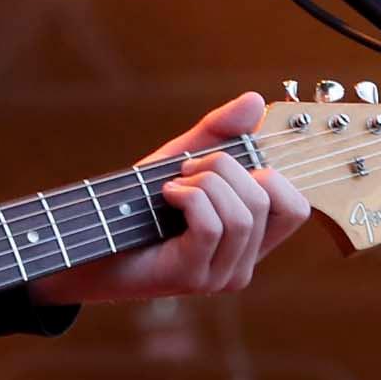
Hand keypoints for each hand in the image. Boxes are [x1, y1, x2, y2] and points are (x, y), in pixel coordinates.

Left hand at [29, 92, 311, 305]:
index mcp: (249, 240)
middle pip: (266, 199)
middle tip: (187, 168)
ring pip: (242, 214)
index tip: (230, 161)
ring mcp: (219, 277)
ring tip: (173, 183)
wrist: (84, 241)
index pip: (296, 209)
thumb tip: (257, 101)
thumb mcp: (182, 158)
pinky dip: (189, 197)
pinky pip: (212, 225)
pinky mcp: (192, 278)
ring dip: (204, 182)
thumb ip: (220, 132)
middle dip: (225, 167)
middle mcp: (242, 264)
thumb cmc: (134, 204)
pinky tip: (166, 195)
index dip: (272, 175)